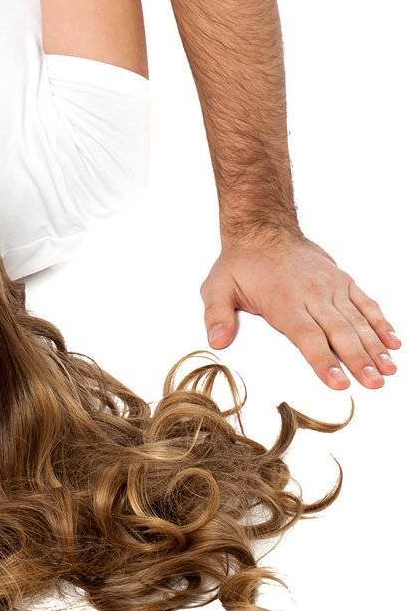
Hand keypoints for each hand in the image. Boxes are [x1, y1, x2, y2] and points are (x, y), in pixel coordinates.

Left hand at [200, 229, 401, 390]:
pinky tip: (393, 342)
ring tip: (388, 369)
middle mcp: (312, 294)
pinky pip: (365, 302)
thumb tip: (217, 341)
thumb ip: (217, 315)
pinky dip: (381, 322)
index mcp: (284, 301)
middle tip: (374, 383)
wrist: (263, 227)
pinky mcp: (342, 280)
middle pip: (339, 332)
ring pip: (357, 320)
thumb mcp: (217, 286)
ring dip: (375, 346)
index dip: (323, 360)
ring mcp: (330, 286)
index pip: (307, 336)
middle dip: (359, 360)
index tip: (339, 382)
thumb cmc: (242, 263)